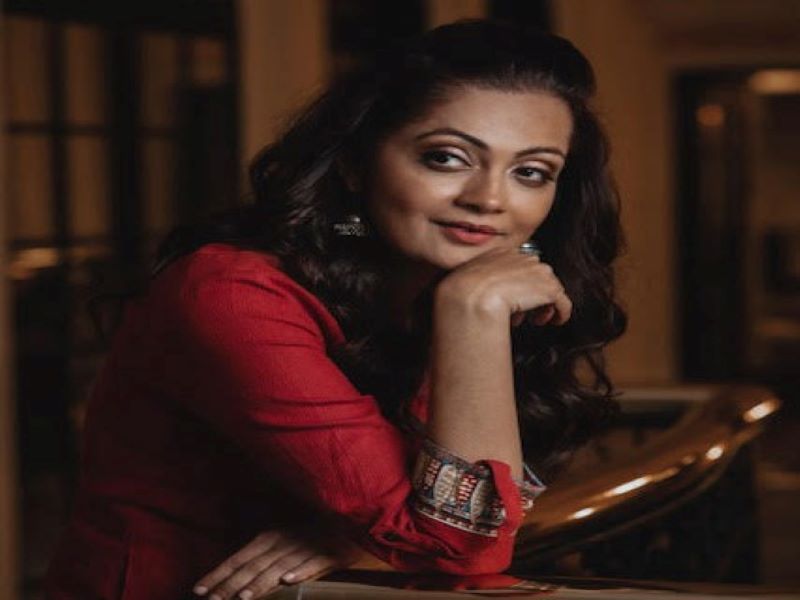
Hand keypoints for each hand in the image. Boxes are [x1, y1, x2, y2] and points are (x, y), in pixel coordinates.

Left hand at [192, 531, 353, 599]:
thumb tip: (233, 577)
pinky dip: (301, 571)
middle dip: (231, 584)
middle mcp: (286, 540)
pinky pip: (314, 563)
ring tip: (243, 597)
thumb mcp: (283, 540)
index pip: (239, 557)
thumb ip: (260, 556)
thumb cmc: (313, 534)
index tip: (199, 590)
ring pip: (280, 566)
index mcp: (271, 536)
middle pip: (254, 565)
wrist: (353, 524)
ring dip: (261, 582)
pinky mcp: (332, 552)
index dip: (219, 573)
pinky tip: (288, 581)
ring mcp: (309, 545)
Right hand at [437, 247, 571, 326]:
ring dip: (543, 305)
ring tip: (533, 320)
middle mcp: (524, 258)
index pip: (520, 266)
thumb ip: (481, 280)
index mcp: (503, 253)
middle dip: (532, 295)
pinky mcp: (549, 289)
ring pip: (550, 289)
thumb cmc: (464, 291)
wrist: (472, 296)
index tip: (512, 301)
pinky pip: (563, 302)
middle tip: (522, 314)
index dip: (519, 285)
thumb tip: (490, 294)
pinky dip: (561, 313)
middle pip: (538, 276)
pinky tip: (554, 322)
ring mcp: (538, 272)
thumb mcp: (468, 279)